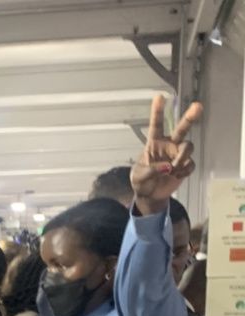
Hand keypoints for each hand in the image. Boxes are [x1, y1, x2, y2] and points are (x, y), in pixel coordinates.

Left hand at [131, 95, 202, 212]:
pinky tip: (176, 176)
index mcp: (154, 143)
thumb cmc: (141, 182)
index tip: (159, 96)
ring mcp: (177, 155)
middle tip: (198, 106)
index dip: (157, 111)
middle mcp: (168, 145)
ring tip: (172, 169)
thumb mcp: (139, 176)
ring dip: (181, 158)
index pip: (156, 125)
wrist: (149, 196)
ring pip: (188, 147)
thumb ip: (151, 170)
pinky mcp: (184, 166)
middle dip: (189, 117)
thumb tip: (167, 167)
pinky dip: (183, 171)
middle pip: (181, 128)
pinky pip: (190, 164)